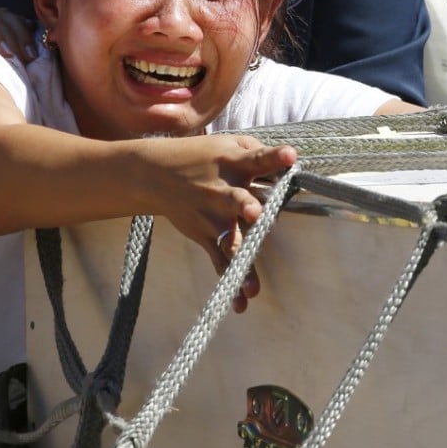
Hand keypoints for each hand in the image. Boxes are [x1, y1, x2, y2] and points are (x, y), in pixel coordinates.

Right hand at [142, 135, 297, 312]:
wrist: (155, 175)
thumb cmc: (201, 157)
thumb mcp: (227, 143)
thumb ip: (258, 151)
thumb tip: (290, 161)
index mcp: (232, 163)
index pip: (257, 159)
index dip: (274, 157)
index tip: (291, 157)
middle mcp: (222, 192)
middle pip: (237, 200)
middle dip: (246, 207)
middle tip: (254, 213)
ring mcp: (213, 218)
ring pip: (230, 241)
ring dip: (241, 260)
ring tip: (253, 286)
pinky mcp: (206, 237)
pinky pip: (221, 262)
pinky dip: (231, 283)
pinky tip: (242, 304)